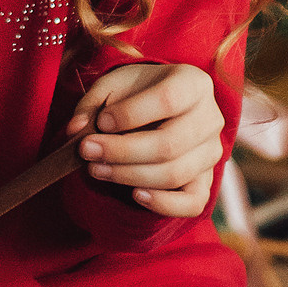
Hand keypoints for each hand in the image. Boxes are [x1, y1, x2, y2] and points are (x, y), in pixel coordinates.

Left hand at [67, 60, 223, 217]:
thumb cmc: (136, 92)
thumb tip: (76, 130)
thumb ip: (92, 104)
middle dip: (122, 152)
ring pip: (175, 173)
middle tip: (87, 151)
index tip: (100, 122)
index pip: (166, 99)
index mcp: (192, 82)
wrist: (162, 106)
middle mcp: (210, 117)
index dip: (130, 114)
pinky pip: (193, 202)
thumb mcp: (113, 84)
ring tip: (97, 169)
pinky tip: (135, 195)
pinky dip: (164, 204)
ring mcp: (212, 152)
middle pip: (169, 144)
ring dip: (130, 176)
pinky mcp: (207, 180)